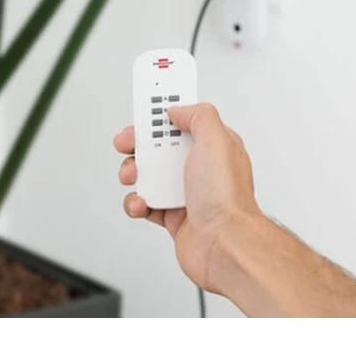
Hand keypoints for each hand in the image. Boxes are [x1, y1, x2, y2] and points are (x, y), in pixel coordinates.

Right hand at [113, 103, 259, 292]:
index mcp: (214, 147)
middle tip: (128, 144)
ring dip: (134, 174)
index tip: (146, 112)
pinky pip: (146, 204)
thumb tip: (178, 110)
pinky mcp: (174, 216)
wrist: (224, 245)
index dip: (164, 115)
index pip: (185, 122)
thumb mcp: (216, 140)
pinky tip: (141, 203)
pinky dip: (137, 203)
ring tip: (133, 177)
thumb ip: (198, 116)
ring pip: (150, 175)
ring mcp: (186, 193)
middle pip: (161, 147)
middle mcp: (201, 169)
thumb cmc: (227, 198)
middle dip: (139, 144)